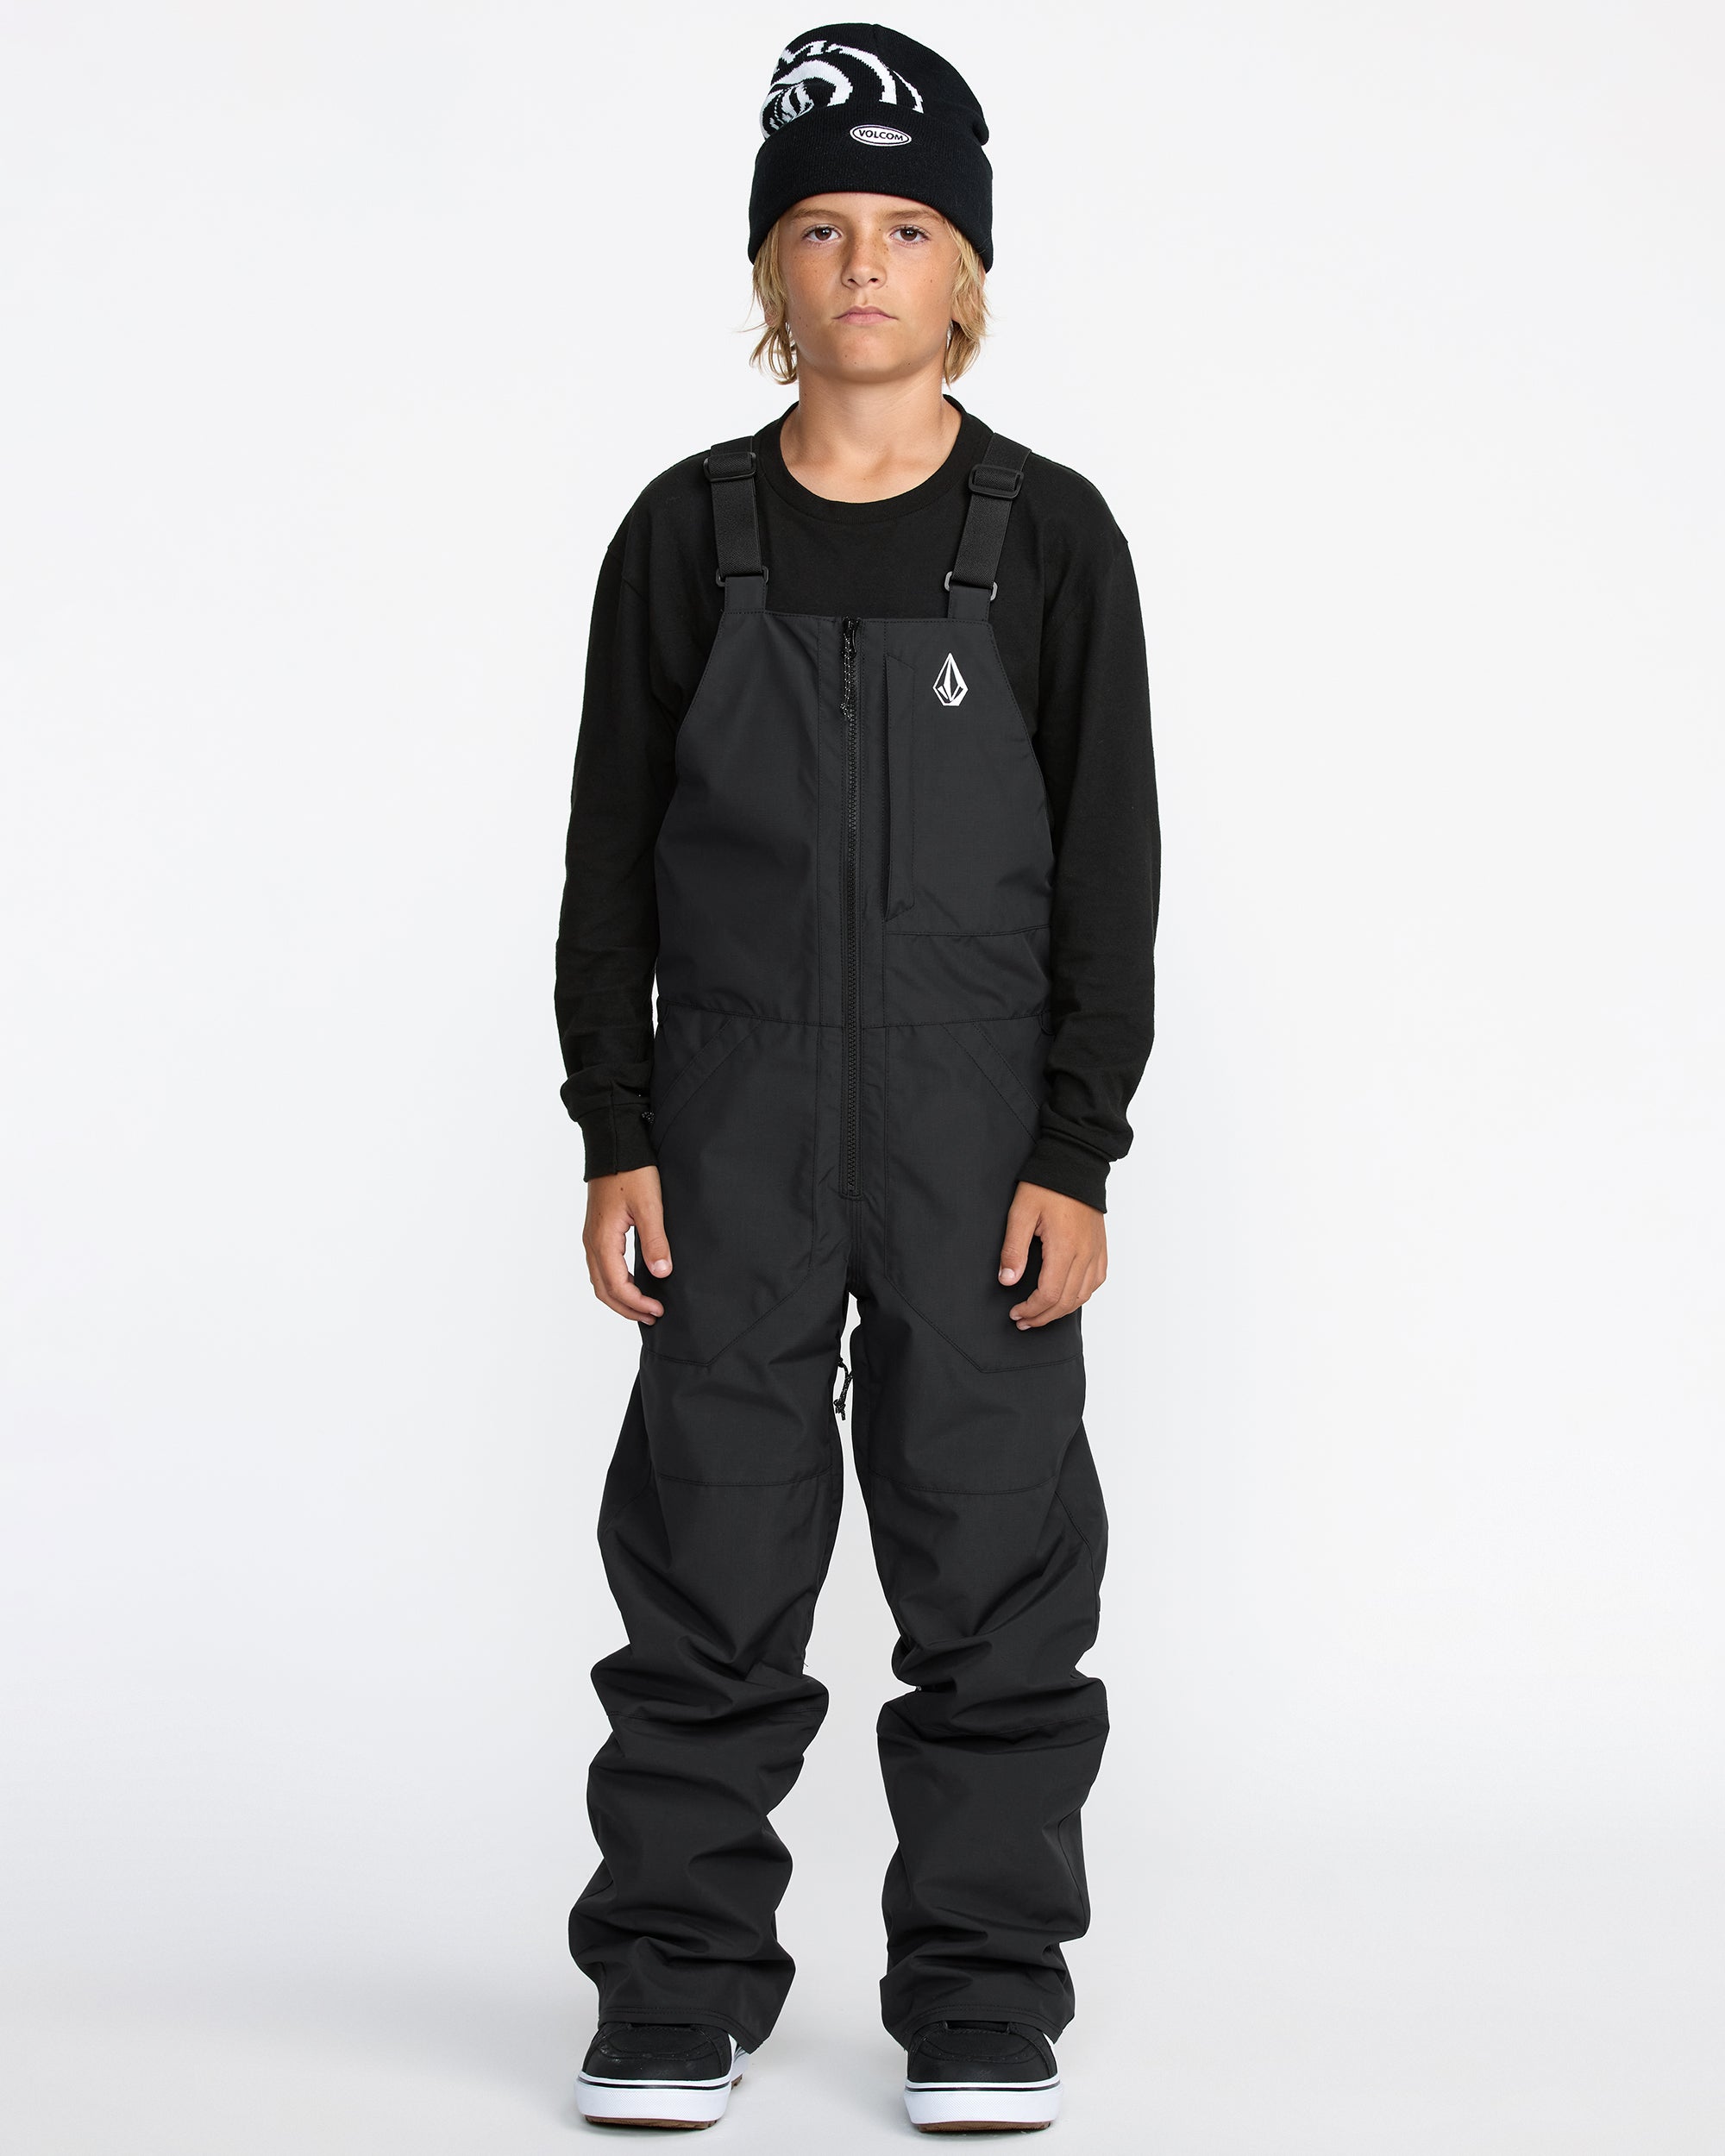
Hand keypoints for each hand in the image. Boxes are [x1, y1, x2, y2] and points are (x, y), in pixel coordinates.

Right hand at [583, 1166, 671, 1323]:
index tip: (658, 1311)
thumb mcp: (650, 1206)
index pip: (616, 1285)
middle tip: (652, 1317)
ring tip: (642, 1307)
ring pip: (600, 1280)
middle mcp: (592, 1243)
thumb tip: (661, 1273)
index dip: (637, 1303)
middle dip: (627, 1308)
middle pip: (604, 1289)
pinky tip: (631, 1283)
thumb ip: (655, 1240)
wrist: (614, 1146)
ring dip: (619, 1298)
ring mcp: (591, 1237)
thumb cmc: (631, 1172)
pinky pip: (601, 1267)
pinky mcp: (596, 1231)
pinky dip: (614, 1283)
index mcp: (603, 1240)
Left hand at [998, 1182, 1106, 1329]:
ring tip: (1042, 1314)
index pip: (1049, 1294)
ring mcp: (1096, 1251)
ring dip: (1062, 1310)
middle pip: (1066, 1301)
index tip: (1015, 1313)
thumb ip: (1014, 1248)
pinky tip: (1068, 1297)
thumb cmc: (1047, 1185)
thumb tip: (1007, 1281)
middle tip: (1023, 1321)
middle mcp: (1084, 1254)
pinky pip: (1096, 1281)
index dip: (1031, 1309)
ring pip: (1083, 1295)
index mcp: (1064, 1247)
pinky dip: (1082, 1295)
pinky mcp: (1101, 1247)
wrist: (1075, 1162)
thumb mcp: (1021, 1212)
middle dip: (1043, 1316)